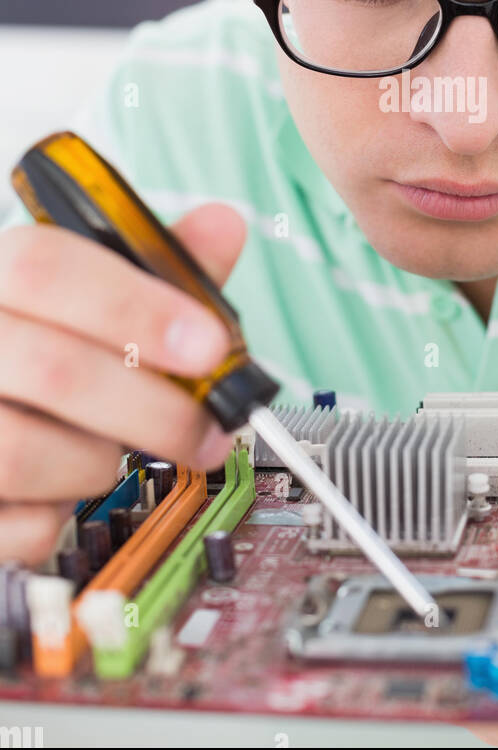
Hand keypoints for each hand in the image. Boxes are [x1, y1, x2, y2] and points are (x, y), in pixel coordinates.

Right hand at [0, 203, 245, 563]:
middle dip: (157, 408)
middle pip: (55, 369)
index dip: (137, 306)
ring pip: (27, 452)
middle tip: (209, 427)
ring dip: (100, 460)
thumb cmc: (40, 344)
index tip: (210, 345)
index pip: (44, 267)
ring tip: (114, 448)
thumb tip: (224, 226)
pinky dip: (56, 513)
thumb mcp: (90, 292)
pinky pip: (15, 523)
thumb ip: (156, 267)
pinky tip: (59, 487)